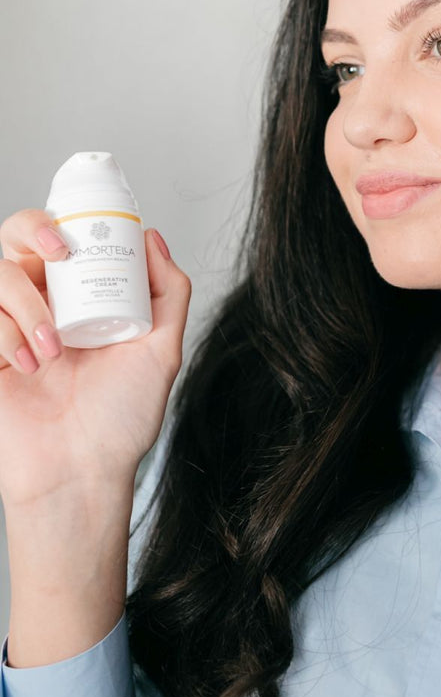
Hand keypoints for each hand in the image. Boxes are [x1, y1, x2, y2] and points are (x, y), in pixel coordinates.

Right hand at [0, 208, 190, 509]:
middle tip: (56, 258)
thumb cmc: (120, 421)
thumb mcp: (160, 352)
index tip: (73, 239)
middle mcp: (39, 307)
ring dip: (25, 306)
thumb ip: (168, 293)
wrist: (81, 473)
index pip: (57, 237)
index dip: (57, 222)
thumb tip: (154, 238)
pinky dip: (4, 338)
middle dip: (29, 233)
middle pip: (13, 240)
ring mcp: (6, 330)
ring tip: (52, 350)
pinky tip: (27, 369)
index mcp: (79, 299)